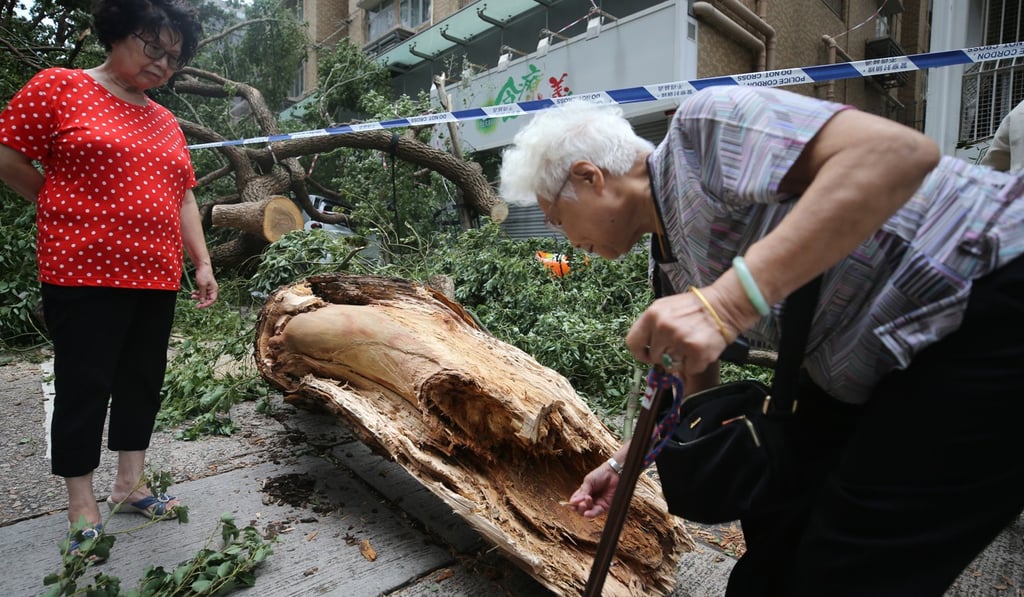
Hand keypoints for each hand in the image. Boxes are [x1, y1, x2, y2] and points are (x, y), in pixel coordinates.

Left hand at [191, 266, 217, 308]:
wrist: (202, 266)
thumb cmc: (204, 275)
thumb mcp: (202, 285)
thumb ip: (202, 294)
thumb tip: (202, 302)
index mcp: (214, 290)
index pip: (212, 300)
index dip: (206, 304)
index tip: (200, 306)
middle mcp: (212, 290)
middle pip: (207, 299)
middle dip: (201, 301)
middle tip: (196, 305)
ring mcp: (208, 288)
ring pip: (203, 296)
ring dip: (198, 297)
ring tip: (192, 296)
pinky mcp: (204, 286)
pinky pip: (201, 292)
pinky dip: (197, 293)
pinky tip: (193, 291)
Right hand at [567, 461, 618, 517]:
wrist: (614, 473)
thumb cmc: (601, 474)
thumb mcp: (588, 481)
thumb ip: (582, 492)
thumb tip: (573, 502)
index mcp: (584, 492)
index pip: (575, 501)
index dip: (573, 504)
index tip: (572, 504)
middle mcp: (590, 499)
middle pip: (580, 508)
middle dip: (579, 507)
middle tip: (581, 503)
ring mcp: (597, 503)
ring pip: (587, 512)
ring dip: (584, 510)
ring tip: (584, 504)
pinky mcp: (604, 507)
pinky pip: (597, 513)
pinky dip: (591, 514)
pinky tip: (587, 513)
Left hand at [626, 282, 756, 374]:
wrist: (724, 305)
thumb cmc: (695, 307)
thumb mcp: (666, 307)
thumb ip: (652, 326)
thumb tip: (644, 349)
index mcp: (652, 315)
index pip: (633, 342)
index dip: (640, 353)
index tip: (647, 355)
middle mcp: (663, 327)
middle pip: (654, 357)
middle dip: (665, 355)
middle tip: (679, 346)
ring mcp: (679, 340)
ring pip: (670, 365)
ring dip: (681, 360)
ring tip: (691, 345)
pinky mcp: (696, 351)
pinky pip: (688, 369)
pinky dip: (696, 363)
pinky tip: (701, 349)